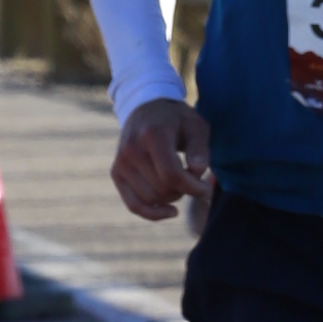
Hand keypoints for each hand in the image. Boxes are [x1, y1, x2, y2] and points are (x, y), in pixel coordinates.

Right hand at [112, 96, 214, 219]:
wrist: (145, 107)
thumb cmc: (176, 119)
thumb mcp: (195, 126)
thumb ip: (200, 148)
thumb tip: (198, 170)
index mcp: (152, 134)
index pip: (172, 174)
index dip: (193, 187)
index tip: (206, 187)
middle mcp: (131, 149)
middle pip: (162, 189)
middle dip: (184, 190)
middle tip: (194, 179)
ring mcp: (120, 162)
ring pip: (151, 199)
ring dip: (171, 198)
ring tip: (181, 182)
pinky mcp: (116, 172)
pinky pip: (133, 204)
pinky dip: (153, 213)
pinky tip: (171, 211)